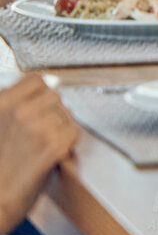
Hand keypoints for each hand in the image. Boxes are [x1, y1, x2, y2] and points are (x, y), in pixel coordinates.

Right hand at [0, 75, 78, 232]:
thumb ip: (14, 105)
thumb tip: (49, 82)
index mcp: (1, 104)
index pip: (36, 80)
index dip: (40, 94)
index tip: (38, 106)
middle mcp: (18, 111)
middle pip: (54, 96)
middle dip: (51, 113)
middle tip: (39, 134)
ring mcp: (37, 126)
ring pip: (66, 113)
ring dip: (59, 128)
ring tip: (41, 147)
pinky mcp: (53, 144)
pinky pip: (74, 131)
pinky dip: (67, 143)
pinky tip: (52, 154)